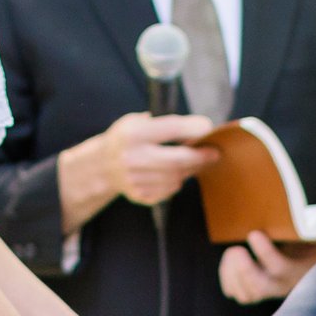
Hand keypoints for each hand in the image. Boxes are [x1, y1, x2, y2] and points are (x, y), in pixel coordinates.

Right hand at [100, 112, 218, 206]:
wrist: (102, 165)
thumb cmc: (127, 139)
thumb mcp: (136, 121)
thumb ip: (164, 124)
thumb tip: (200, 130)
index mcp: (134, 133)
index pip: (172, 128)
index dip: (195, 128)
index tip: (207, 128)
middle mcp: (133, 157)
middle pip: (178, 160)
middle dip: (200, 157)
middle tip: (214, 153)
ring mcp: (135, 180)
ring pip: (176, 177)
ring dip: (189, 169)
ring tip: (194, 162)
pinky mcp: (139, 195)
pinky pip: (169, 190)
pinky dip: (176, 182)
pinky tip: (173, 174)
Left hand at [218, 230, 315, 303]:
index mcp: (301, 268)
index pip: (280, 268)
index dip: (264, 253)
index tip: (253, 234)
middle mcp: (284, 284)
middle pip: (259, 287)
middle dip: (243, 269)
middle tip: (237, 250)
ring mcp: (270, 290)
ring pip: (246, 294)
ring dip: (232, 274)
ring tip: (234, 253)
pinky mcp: (258, 291)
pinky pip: (239, 295)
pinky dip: (228, 280)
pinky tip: (230, 263)